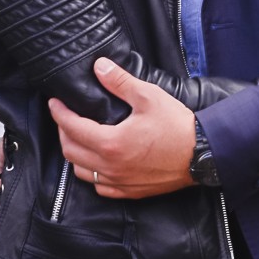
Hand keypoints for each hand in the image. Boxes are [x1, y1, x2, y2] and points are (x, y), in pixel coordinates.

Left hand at [48, 57, 197, 199]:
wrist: (202, 154)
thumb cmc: (177, 126)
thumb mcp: (149, 96)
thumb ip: (120, 81)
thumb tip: (99, 67)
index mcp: (111, 142)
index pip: (72, 127)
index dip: (59, 113)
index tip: (55, 102)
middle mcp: (110, 166)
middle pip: (70, 151)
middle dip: (63, 132)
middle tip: (66, 117)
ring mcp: (119, 181)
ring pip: (81, 171)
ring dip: (75, 153)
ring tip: (80, 137)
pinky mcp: (130, 191)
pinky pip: (99, 186)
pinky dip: (92, 173)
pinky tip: (98, 162)